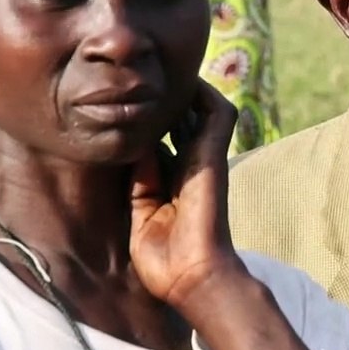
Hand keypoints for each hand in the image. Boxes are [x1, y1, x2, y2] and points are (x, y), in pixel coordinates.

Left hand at [129, 79, 244, 309]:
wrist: (191, 276)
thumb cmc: (165, 259)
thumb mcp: (142, 213)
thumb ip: (141, 181)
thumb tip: (136, 147)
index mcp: (174, 181)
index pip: (165, 141)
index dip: (152, 121)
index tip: (129, 102)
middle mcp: (191, 165)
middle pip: (184, 120)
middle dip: (168, 101)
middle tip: (146, 79)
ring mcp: (205, 159)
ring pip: (205, 111)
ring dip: (188, 92)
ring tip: (165, 73)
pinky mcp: (214, 156)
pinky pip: (219, 115)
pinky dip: (206, 95)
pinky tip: (188, 80)